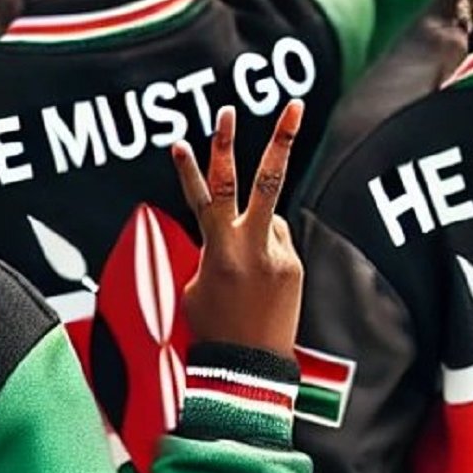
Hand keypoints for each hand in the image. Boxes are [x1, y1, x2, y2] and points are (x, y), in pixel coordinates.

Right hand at [171, 102, 305, 357]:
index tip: (177, 140)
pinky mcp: (293, 266)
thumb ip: (216, 246)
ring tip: (242, 277)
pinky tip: (257, 288)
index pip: (204, 198)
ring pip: (265, 218)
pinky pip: (275, 243)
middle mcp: (252, 247)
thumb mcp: (197, 283)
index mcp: (218, 252)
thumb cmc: (211, 327)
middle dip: (279, 139)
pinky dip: (263, 254)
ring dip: (250, 233)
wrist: (248, 367)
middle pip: (266, 182)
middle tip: (295, 105)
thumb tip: (241, 222)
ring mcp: (278, 255)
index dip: (190, 168)